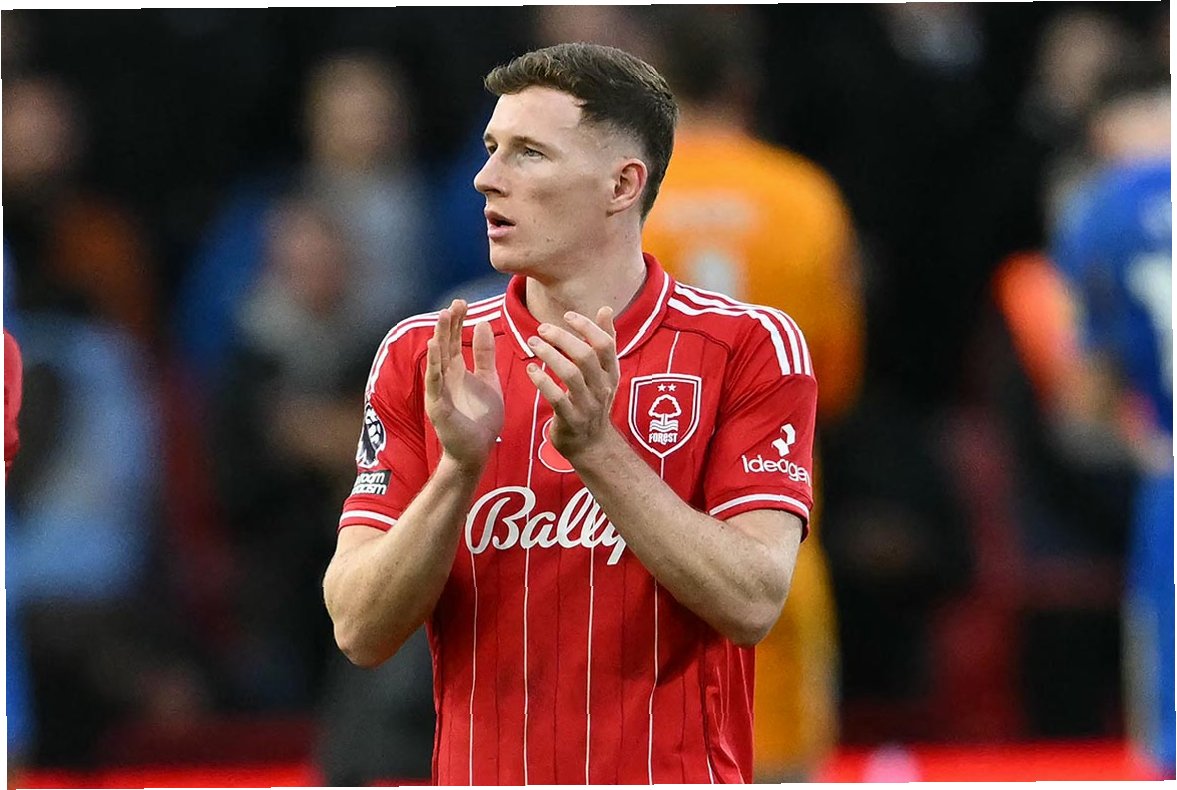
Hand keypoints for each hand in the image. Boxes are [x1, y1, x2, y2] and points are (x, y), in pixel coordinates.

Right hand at [424, 300, 503, 471]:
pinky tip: (434, 347)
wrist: (477, 451)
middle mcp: (444, 378)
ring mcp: (438, 391)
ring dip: (440, 338)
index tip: (462, 302)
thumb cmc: (481, 418)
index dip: (457, 322)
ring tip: (443, 317)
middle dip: (449, 324)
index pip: (454, 341)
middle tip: (454, 303)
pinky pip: (435, 382)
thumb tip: (482, 324)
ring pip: (437, 359)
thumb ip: (485, 355)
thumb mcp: (489, 380)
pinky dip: (434, 364)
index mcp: (456, 371)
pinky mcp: (438, 406)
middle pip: (444, 345)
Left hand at [525, 307, 619, 460]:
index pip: (605, 344)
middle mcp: (602, 388)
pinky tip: (530, 370)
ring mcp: (588, 405)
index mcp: (611, 373)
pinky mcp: (571, 420)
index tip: (567, 316)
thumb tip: (606, 309)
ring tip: (533, 343)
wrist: (592, 445)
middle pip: (586, 356)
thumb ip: (605, 342)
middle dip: (563, 338)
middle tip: (542, 329)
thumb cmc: (594, 402)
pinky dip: (542, 381)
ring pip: (571, 374)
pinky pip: (557, 398)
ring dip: (550, 355)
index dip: (587, 327)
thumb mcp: (604, 373)